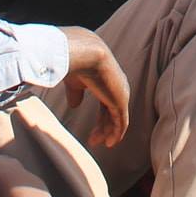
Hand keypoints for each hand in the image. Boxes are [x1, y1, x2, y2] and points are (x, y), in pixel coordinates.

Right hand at [57, 27, 130, 147]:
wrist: (84, 53)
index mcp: (107, 79)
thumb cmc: (76, 61)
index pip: (106, 102)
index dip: (101, 117)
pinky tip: (109, 143)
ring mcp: (121, 94)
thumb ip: (76, 92)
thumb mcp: (74, 80)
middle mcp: (117, 86)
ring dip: (106, 132)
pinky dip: (116, 134)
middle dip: (103, 127)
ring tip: (96, 143)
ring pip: (116, 119)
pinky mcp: (120, 102)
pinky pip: (121, 123)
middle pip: (111, 111)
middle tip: (93, 140)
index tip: (92, 131)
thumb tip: (74, 105)